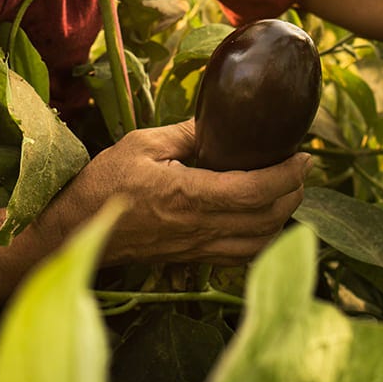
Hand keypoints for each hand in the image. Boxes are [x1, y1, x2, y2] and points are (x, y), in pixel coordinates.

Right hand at [46, 120, 308, 265]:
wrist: (78, 231)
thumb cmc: (105, 184)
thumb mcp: (142, 143)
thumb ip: (186, 133)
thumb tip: (220, 123)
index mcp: (188, 195)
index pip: (255, 192)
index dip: (287, 176)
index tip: (303, 156)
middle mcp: (199, 228)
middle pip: (267, 220)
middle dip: (293, 193)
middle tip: (300, 168)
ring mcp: (197, 248)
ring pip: (260, 244)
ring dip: (283, 218)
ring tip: (287, 190)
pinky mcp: (192, 258)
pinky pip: (240, 257)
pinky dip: (263, 240)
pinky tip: (263, 219)